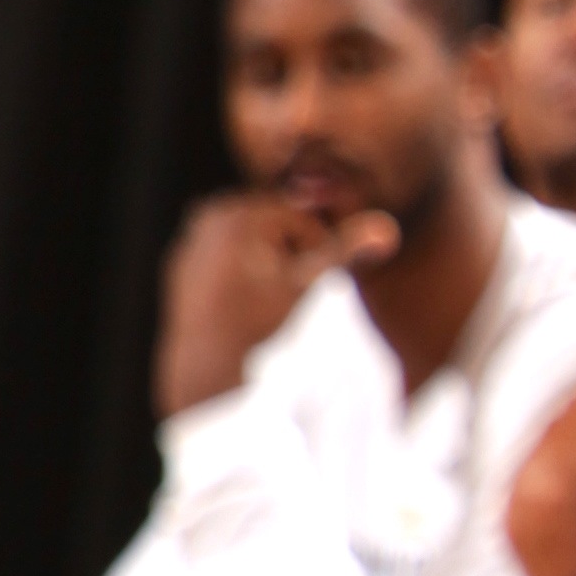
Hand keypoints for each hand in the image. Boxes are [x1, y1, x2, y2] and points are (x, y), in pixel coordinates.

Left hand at [156, 193, 397, 416]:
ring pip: (258, 236)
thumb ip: (345, 251)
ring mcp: (195, 234)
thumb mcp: (306, 283)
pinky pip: (232, 251)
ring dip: (270, 259)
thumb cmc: (258, 321)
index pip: (305, 218)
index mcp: (240, 213)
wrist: (207, 361)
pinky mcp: (187, 256)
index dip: (315, 250)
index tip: (296, 282)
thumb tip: (388, 227)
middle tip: (278, 289)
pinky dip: (243, 268)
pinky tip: (240, 297)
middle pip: (279, 222)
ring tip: (260, 295)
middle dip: (290, 251)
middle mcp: (211, 214)